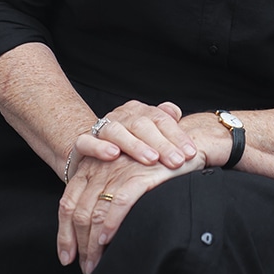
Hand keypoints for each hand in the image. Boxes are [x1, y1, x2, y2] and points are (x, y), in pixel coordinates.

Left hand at [57, 150, 203, 273]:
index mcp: (91, 167)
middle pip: (80, 211)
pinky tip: (108, 239)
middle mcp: (101, 167)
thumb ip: (103, 193)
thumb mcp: (120, 174)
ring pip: (96, 211)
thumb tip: (90, 232)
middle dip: (81, 244)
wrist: (182, 144)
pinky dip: (111, 223)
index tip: (67, 255)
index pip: (69, 203)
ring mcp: (119, 170)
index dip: (64, 233)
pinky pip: (119, 202)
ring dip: (93, 243)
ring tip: (96, 261)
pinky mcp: (139, 174)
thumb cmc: (151, 162)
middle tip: (86, 264)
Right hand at [72, 100, 197, 173]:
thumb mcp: (149, 134)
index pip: (162, 119)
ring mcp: (102, 127)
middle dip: (162, 144)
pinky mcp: (82, 143)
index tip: (190, 153)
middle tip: (176, 161)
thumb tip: (176, 113)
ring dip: (135, 145)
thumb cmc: (128, 144)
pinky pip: (88, 141)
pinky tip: (113, 154)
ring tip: (151, 159)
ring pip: (118, 131)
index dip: (177, 136)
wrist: (91, 147)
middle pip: (143, 125)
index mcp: (141, 112)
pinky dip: (100, 147)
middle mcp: (122, 116)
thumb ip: (164, 124)